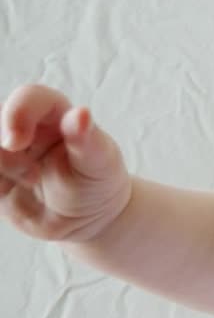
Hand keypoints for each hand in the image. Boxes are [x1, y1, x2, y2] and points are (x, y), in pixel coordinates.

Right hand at [1, 84, 131, 241]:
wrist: (87, 219)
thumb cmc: (97, 181)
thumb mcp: (99, 163)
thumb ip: (87, 140)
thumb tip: (81, 113)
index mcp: (54, 115)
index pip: (29, 97)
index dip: (16, 113)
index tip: (15, 142)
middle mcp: (24, 127)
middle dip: (2, 144)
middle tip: (31, 174)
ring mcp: (5, 151)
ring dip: (0, 165)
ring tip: (30, 182)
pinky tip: (10, 190)